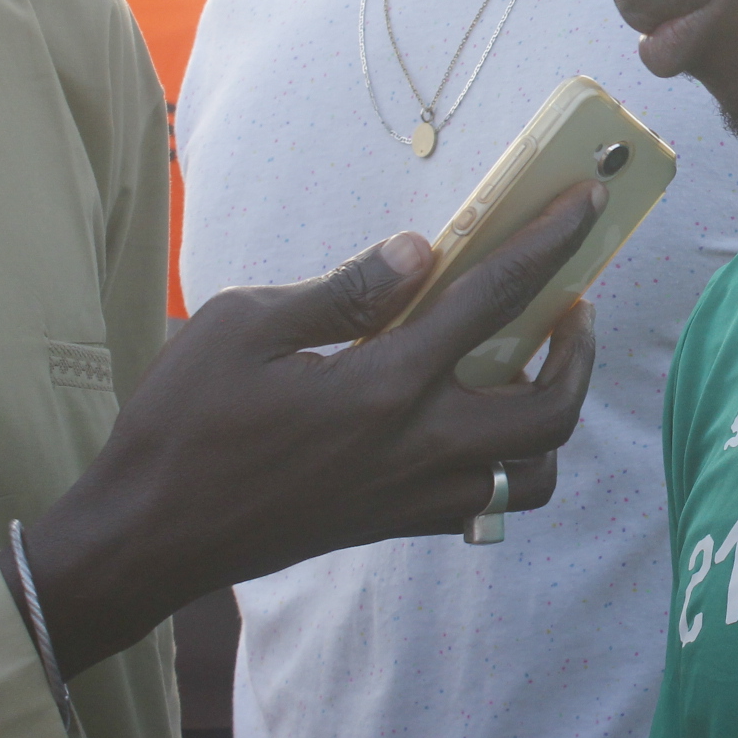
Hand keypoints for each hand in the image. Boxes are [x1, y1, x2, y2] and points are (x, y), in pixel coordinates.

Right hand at [23, 182, 604, 676]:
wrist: (147, 537)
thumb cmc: (182, 424)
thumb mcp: (243, 326)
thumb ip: (344, 289)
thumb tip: (420, 251)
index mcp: (383, 386)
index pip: (495, 298)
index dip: (551, 242)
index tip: (589, 200)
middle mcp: (418, 447)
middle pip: (551, 406)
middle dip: (580, 350)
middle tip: (570, 306)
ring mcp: (414, 496)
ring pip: (535, 469)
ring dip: (553, 413)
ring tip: (534, 367)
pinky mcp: (398, 526)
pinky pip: (491, 502)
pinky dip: (512, 463)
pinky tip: (478, 419)